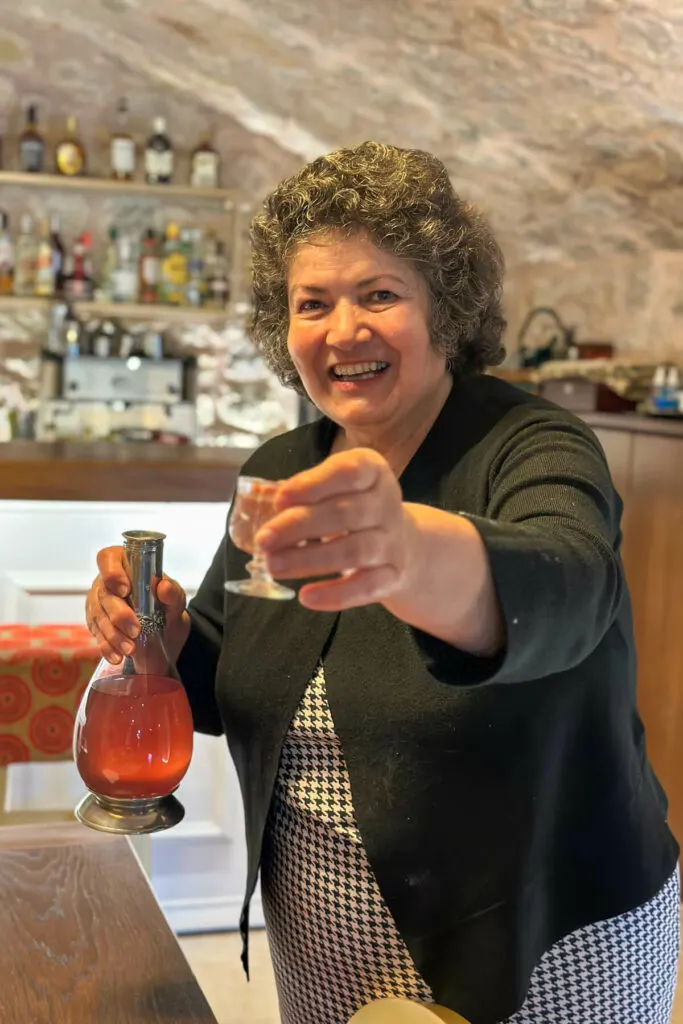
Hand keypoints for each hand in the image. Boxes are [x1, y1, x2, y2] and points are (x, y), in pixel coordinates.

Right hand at [85, 546, 188, 663]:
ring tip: (131, 649)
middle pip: (103, 593)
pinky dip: (107, 647)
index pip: (108, 558)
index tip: (125, 590)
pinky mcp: (95, 624)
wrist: (165, 633)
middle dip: (118, 614)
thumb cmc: (166, 608)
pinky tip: (118, 656)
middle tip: (136, 630)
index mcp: (125, 565)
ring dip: (114, 635)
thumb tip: (163, 586)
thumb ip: (173, 592)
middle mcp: (106, 581)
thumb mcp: (176, 601)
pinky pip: (96, 635)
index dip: (112, 572)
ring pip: (98, 616)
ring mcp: (97, 603)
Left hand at [255, 448, 417, 611]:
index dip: (313, 484)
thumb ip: (302, 492)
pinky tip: (305, 597)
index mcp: (373, 472)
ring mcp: (393, 542)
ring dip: (309, 560)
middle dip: (299, 527)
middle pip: (345, 515)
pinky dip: (335, 594)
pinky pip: (367, 587)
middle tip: (263, 541)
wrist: (404, 545)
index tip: (279, 499)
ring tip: (274, 567)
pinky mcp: (393, 576)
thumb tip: (259, 498)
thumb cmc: (354, 509)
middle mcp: (387, 504)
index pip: (348, 472)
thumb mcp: (336, 489)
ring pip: (354, 552)